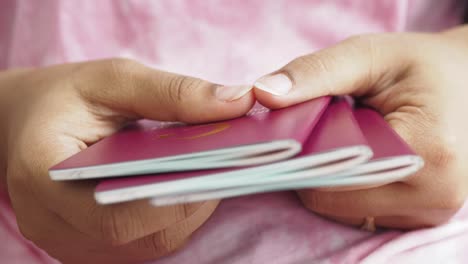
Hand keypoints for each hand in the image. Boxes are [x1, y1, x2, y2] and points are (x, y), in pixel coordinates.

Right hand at [1, 59, 253, 262]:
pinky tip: (186, 185)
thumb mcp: (113, 79)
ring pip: (148, 245)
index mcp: (41, 174)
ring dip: (186, 210)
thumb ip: (173, 92)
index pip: (115, 213)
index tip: (219, 166)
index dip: (174, 197)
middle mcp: (49, 221)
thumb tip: (237, 102)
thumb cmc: (65, 97)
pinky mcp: (87, 245)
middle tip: (226, 165)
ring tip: (209, 172)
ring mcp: (68, 242)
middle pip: (139, 235)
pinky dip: (172, 216)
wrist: (27, 122)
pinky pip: (142, 243)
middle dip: (190, 200)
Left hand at [253, 26, 467, 228]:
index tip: (289, 130)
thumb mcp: (369, 55)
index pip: (334, 177)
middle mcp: (435, 194)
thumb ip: (315, 73)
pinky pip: (361, 213)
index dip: (302, 155)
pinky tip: (358, 157)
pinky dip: (348, 189)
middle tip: (323, 128)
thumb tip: (263, 93)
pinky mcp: (421, 216)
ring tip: (345, 140)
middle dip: (314, 165)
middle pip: (333, 200)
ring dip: (330, 179)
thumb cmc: (420, 67)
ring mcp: (430, 212)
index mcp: (428, 151)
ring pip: (343, 211)